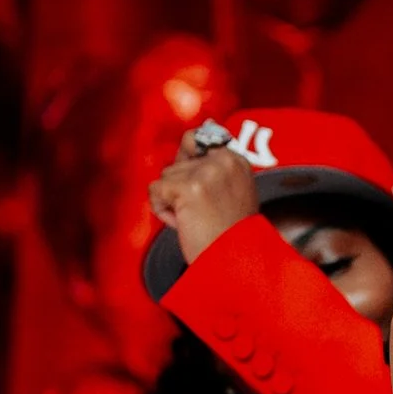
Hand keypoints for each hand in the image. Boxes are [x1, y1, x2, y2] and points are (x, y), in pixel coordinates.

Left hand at [148, 128, 260, 263]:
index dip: (191, 171)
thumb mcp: (230, 191)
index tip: (206, 196)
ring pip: (165, 177)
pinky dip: (162, 211)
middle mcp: (224, 160)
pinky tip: (184, 224)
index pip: (197, 142)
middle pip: (177, 164)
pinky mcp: (189, 187)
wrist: (235, 265)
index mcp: (237, 159)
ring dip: (173, 202)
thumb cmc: (230, 236)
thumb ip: (212, 164)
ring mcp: (207, 172)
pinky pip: (155, 191)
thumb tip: (201, 127)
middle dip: (181, 191)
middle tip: (205, 215)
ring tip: (197, 221)